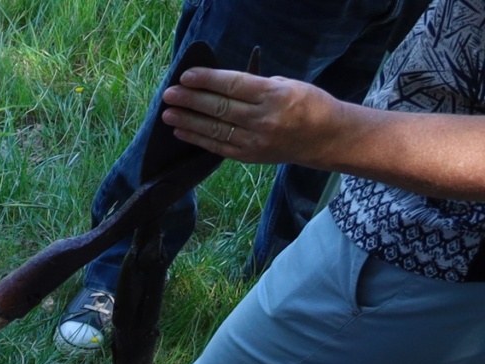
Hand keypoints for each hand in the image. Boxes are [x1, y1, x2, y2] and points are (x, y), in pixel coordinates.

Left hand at [159, 68, 361, 169]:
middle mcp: (264, 119)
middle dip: (191, 100)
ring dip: (188, 121)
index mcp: (275, 95)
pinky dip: (197, 139)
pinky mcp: (249, 156)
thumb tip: (223, 86)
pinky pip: (217, 147)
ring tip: (168, 114)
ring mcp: (255, 140)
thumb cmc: (308, 104)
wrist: (325, 138)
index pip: (234, 85)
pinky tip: (181, 132)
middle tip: (169, 94)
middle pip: (220, 107)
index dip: (208, 80)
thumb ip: (257, 86)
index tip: (186, 76)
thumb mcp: (289, 85)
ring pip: (214, 129)